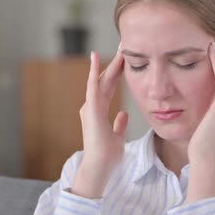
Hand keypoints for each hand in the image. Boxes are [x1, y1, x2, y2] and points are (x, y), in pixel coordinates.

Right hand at [72, 46, 127, 197]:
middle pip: (105, 80)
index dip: (116, 73)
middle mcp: (92, 106)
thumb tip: (123, 114)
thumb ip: (119, 124)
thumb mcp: (117, 136)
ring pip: (100, 80)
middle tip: (122, 47)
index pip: (109, 87)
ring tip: (118, 49)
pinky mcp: (90, 109)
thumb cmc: (107, 155)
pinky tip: (95, 57)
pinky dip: (93, 71)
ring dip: (109, 63)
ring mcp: (90, 107)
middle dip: (115, 64)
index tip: (124, 60)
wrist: (100, 167)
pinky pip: (92, 86)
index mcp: (98, 111)